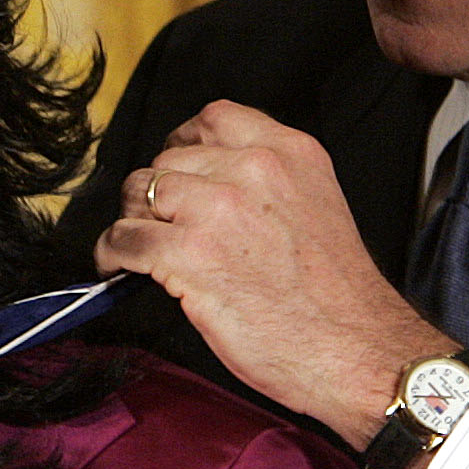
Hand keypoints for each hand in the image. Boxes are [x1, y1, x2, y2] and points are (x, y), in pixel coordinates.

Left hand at [94, 99, 446, 450]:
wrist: (356, 350)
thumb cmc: (338, 299)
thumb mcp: (315, 209)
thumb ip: (267, 188)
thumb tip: (208, 194)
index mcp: (289, 154)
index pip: (214, 119)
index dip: (183, 145)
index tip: (177, 170)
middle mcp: (253, 170)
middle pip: (169, 159)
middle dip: (156, 194)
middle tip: (159, 225)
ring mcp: (218, 210)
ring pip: (141, 193)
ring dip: (132, 222)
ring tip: (137, 248)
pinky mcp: (190, 255)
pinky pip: (125, 239)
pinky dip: (113, 254)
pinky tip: (118, 267)